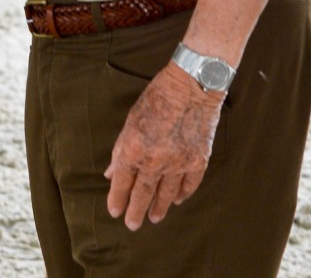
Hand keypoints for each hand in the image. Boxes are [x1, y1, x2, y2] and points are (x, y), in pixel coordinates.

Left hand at [104, 62, 223, 229]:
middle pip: (143, 194)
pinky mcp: (198, 161)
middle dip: (135, 211)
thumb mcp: (131, 119)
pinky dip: (181, 194)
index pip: (122, 182)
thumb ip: (121, 148)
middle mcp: (155, 160)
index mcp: (134, 148)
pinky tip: (176, 200)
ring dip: (158, 208)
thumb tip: (112, 171)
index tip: (114, 210)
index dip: (117, 198)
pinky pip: (188, 185)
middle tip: (131, 225)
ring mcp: (178, 163)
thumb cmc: (158, 97)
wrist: (192, 85)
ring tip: (153, 218)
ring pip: (166, 194)